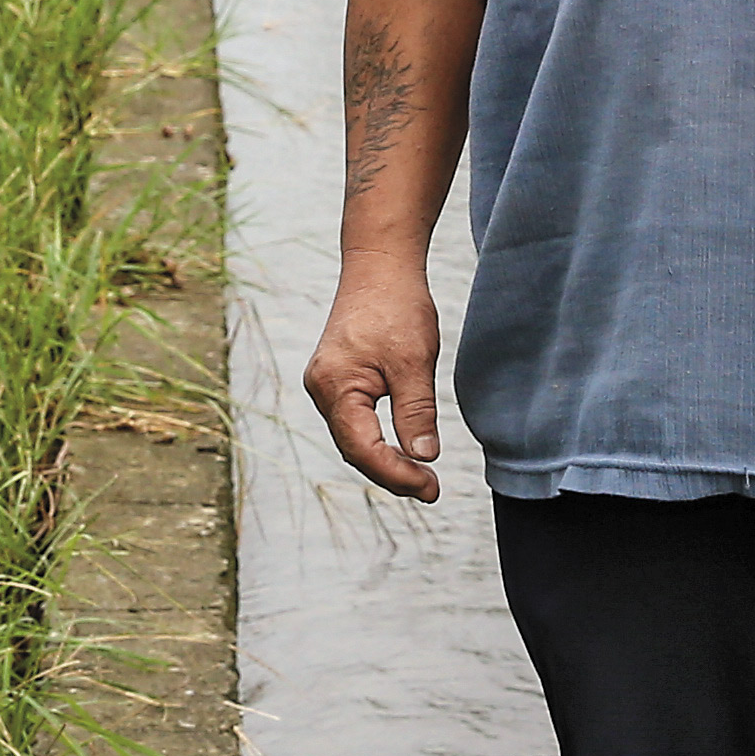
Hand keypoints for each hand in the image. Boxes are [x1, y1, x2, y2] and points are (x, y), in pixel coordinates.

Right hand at [303, 267, 447, 499]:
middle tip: (432, 489)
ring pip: (354, 439)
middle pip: (354, 450)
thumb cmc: (396, 306)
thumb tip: (423, 457)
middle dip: (392, 474)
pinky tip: (402, 448)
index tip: (431, 487)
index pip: (363, 449)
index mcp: (335, 386)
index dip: (397, 475)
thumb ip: (416, 412)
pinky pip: (354, 422)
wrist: (380, 266)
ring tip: (421, 476)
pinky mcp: (337, 380)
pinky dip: (377, 441)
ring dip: (385, 460)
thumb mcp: (414, 362)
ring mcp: (326, 385)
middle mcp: (321, 389)